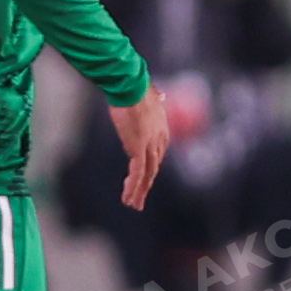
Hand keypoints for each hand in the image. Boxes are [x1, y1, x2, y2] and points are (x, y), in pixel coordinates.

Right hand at [110, 85, 171, 211]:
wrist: (131, 86)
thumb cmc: (136, 87)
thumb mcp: (150, 94)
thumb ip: (156, 98)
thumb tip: (162, 95)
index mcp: (162, 129)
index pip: (158, 153)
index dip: (152, 166)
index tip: (144, 176)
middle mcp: (159, 139)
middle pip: (154, 167)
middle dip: (146, 184)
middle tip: (139, 198)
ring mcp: (150, 146)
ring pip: (147, 175)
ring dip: (139, 191)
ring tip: (133, 204)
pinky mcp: (139, 149)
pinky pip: (138, 173)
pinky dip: (133, 187)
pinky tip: (127, 198)